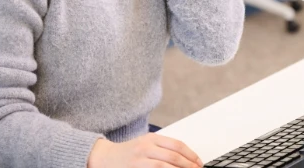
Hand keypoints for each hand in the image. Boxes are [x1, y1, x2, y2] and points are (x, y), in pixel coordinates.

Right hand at [88, 133, 202, 167]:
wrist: (104, 157)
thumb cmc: (128, 152)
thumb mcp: (146, 144)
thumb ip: (163, 148)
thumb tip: (185, 159)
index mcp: (151, 138)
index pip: (177, 145)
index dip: (190, 155)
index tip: (198, 162)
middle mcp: (146, 147)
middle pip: (173, 156)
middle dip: (188, 165)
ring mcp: (140, 159)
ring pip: (165, 166)